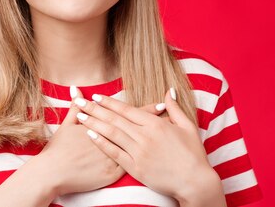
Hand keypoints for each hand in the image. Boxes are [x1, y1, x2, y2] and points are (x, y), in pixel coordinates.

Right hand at [37, 86, 166, 196]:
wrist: (54, 173)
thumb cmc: (60, 149)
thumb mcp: (68, 125)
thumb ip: (75, 107)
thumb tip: (75, 90)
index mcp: (104, 127)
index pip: (130, 115)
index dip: (146, 110)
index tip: (161, 104)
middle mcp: (112, 141)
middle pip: (138, 129)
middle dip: (155, 122)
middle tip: (172, 116)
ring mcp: (114, 158)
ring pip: (139, 148)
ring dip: (154, 141)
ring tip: (169, 134)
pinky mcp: (112, 174)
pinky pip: (132, 166)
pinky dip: (146, 160)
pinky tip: (157, 157)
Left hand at [73, 88, 221, 202]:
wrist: (194, 182)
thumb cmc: (193, 154)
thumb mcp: (187, 126)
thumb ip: (175, 108)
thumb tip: (169, 91)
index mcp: (156, 124)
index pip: (127, 110)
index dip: (110, 102)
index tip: (97, 96)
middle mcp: (145, 136)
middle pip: (115, 119)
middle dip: (95, 109)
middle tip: (80, 101)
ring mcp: (139, 152)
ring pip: (112, 134)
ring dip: (94, 123)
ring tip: (79, 115)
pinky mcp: (136, 168)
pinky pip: (115, 153)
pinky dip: (102, 143)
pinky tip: (90, 135)